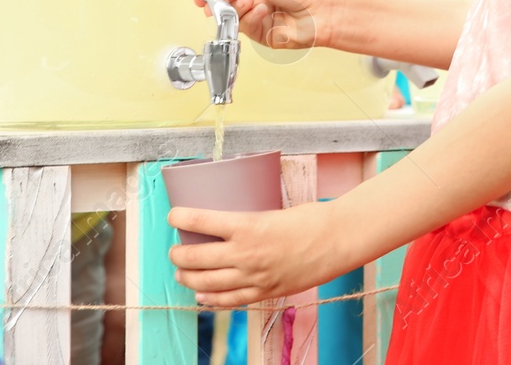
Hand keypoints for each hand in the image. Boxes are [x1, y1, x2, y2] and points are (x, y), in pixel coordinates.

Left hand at [168, 200, 354, 307]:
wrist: (338, 240)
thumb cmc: (311, 219)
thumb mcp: (274, 210)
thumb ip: (250, 221)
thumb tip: (231, 224)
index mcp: (247, 225)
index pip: (200, 221)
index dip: (179, 218)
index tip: (173, 216)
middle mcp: (245, 253)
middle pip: (195, 258)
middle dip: (178, 255)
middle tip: (175, 250)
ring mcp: (254, 277)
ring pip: (207, 284)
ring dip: (188, 279)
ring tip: (181, 274)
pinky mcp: (265, 291)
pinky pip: (230, 301)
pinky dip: (212, 300)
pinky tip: (203, 298)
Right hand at [197, 0, 340, 51]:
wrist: (330, 9)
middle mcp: (258, 0)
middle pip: (226, 3)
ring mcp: (261, 18)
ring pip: (234, 17)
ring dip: (242, 8)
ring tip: (259, 1)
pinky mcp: (265, 36)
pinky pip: (247, 29)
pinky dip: (253, 19)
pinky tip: (265, 12)